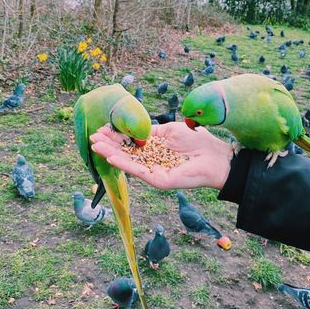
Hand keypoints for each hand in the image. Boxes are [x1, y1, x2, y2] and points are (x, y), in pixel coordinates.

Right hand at [90, 122, 232, 189]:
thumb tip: (134, 128)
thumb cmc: (197, 141)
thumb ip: (152, 131)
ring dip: (111, 154)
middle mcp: (151, 161)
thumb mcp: (170, 130)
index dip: (116, 136)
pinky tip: (112, 157)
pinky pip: (139, 172)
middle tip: (93, 137)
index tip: (102, 128)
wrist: (216, 157)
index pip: (130, 142)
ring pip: (128, 163)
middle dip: (109, 145)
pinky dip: (125, 164)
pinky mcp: (159, 180)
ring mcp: (154, 171)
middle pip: (125, 153)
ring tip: (96, 146)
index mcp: (154, 149)